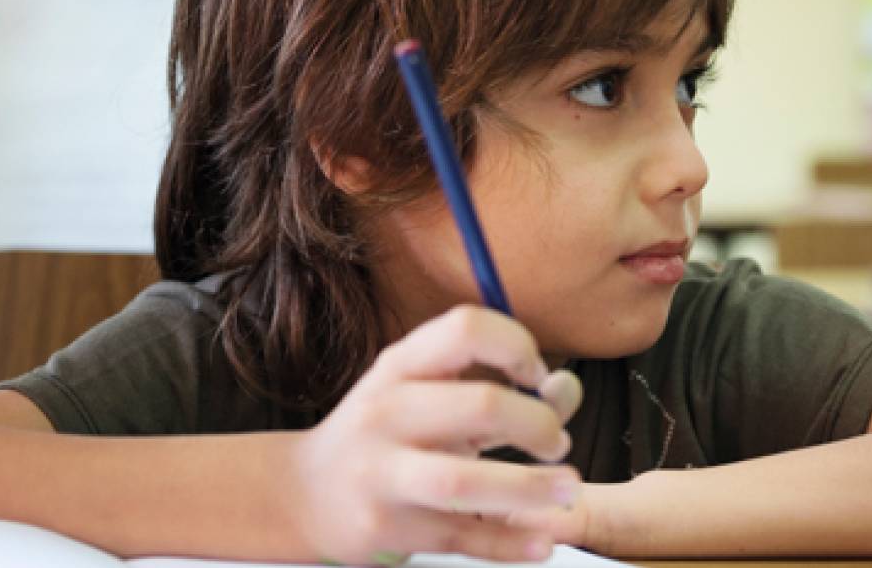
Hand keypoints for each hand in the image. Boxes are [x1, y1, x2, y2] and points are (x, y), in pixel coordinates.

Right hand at [286, 305, 584, 564]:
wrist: (304, 494)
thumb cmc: (385, 437)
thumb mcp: (425, 396)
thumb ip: (498, 388)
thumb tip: (566, 389)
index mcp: (398, 367)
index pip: (466, 330)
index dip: (517, 347)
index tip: (536, 377)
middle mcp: (386, 413)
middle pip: (479, 405)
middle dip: (537, 424)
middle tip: (556, 444)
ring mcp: (382, 474)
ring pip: (463, 481)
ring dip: (529, 487)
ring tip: (567, 488)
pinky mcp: (388, 529)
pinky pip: (460, 537)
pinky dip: (510, 543)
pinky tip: (541, 541)